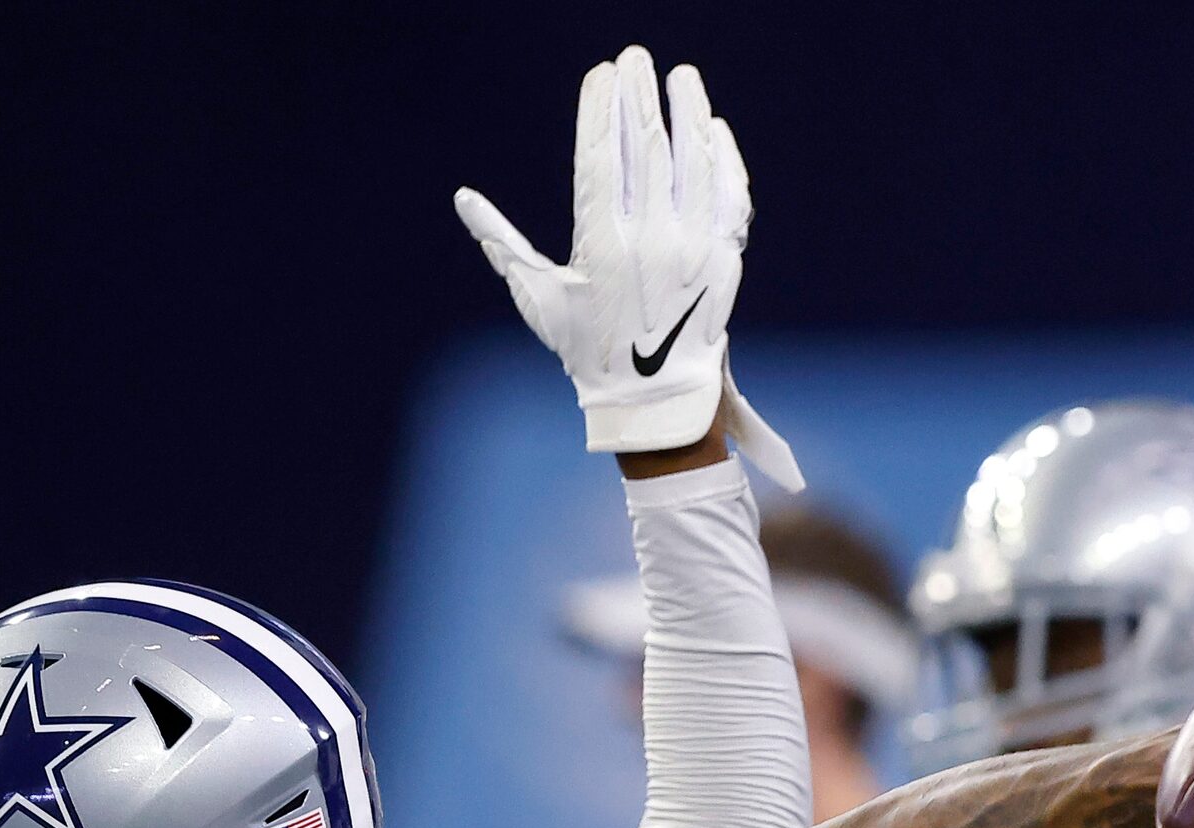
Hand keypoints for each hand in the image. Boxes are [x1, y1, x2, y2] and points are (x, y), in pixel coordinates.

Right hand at [453, 47, 801, 489]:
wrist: (657, 402)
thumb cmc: (591, 350)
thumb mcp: (540, 300)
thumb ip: (503, 245)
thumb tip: (464, 201)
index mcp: (601, 247)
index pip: (599, 159)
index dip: (600, 110)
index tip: (601, 74)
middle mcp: (650, 243)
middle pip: (645, 150)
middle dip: (640, 97)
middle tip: (635, 58)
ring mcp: (694, 250)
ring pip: (693, 164)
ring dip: (688, 113)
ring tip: (681, 77)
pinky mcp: (726, 260)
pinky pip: (729, 197)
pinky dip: (724, 161)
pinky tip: (712, 130)